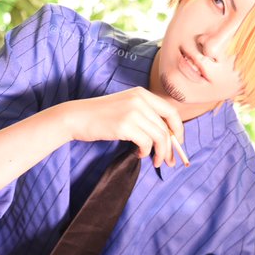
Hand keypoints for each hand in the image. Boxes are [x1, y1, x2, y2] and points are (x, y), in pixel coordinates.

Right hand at [62, 87, 183, 167]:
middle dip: (171, 147)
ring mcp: (133, 112)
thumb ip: (144, 115)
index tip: (177, 143)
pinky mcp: (125, 125)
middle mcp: (140, 100)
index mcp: (142, 94)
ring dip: (160, 153)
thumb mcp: (125, 106)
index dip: (178, 129)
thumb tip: (165, 136)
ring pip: (159, 136)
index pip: (171, 111)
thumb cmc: (100, 116)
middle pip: (167, 127)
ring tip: (155, 161)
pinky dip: (146, 152)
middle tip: (169, 160)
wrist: (76, 117)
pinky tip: (139, 153)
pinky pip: (146, 143)